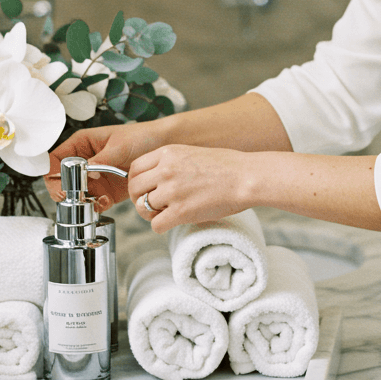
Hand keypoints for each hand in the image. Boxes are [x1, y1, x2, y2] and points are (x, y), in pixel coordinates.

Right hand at [44, 122, 174, 207]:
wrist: (164, 147)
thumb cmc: (141, 137)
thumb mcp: (119, 146)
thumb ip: (100, 159)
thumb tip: (84, 172)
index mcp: (82, 144)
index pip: (55, 159)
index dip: (53, 172)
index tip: (59, 184)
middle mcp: (84, 161)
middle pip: (61, 180)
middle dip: (65, 191)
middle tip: (74, 196)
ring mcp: (94, 178)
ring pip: (75, 194)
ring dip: (80, 201)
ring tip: (91, 201)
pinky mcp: (106, 191)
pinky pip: (93, 202)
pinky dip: (94, 206)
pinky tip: (103, 202)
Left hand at [128, 144, 252, 233]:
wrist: (247, 177)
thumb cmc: (227, 166)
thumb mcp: (192, 152)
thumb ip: (171, 162)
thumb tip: (156, 177)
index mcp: (168, 153)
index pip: (134, 168)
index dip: (136, 181)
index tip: (143, 188)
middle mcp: (166, 170)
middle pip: (134, 188)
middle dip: (138, 199)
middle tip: (150, 205)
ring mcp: (172, 191)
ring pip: (142, 207)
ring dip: (150, 214)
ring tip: (164, 214)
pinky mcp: (181, 211)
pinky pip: (156, 225)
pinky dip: (160, 227)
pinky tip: (171, 223)